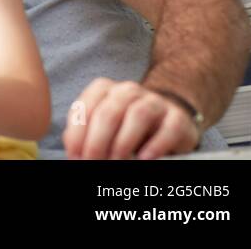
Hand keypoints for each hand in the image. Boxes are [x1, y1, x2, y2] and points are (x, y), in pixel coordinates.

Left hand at [62, 79, 201, 158]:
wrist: (167, 119)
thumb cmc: (126, 125)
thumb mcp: (102, 126)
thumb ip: (85, 132)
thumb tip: (74, 150)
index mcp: (104, 89)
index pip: (85, 108)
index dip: (77, 134)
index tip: (75, 156)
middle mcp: (128, 91)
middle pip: (108, 113)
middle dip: (97, 142)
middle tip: (92, 162)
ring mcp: (154, 102)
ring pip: (137, 115)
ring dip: (123, 142)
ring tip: (116, 161)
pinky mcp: (177, 118)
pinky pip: (168, 128)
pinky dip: (155, 145)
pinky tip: (144, 159)